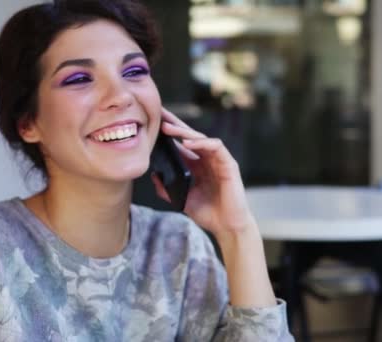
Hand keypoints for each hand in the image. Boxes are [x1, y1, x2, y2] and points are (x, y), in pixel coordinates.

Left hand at [151, 108, 257, 236]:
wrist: (227, 227)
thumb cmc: (208, 214)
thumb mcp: (182, 200)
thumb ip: (167, 190)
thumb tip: (153, 175)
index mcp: (196, 166)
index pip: (181, 144)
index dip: (169, 134)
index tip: (153, 123)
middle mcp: (207, 160)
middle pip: (190, 137)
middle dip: (174, 124)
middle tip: (159, 114)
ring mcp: (218, 161)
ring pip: (201, 138)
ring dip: (184, 132)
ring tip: (168, 128)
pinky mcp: (229, 164)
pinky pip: (216, 147)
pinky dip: (202, 143)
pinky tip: (187, 144)